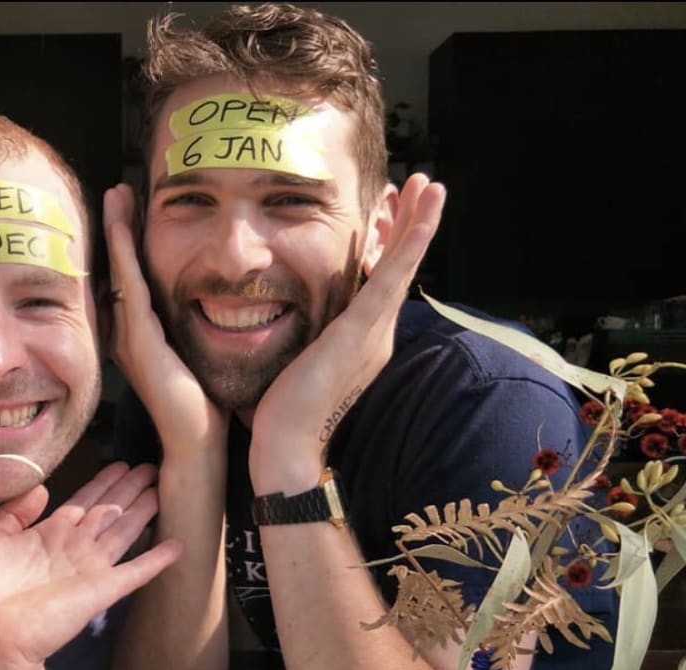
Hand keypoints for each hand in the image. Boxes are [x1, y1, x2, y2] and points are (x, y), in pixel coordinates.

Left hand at [0, 461, 182, 669]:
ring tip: (164, 490)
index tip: (120, 465)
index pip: (83, 501)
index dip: (103, 483)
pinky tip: (177, 545)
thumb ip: (14, 512)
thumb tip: (43, 487)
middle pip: (109, 511)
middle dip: (129, 488)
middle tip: (152, 468)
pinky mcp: (101, 590)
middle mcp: (73, 548)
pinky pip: (135, 571)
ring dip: (144, 510)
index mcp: (47, 535)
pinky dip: (157, 559)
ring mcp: (89, 568)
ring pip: (124, 530)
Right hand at [104, 184, 227, 457]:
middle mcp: (127, 332)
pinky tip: (122, 227)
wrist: (197, 444)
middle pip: (118, 268)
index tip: (132, 211)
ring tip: (115, 194)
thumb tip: (218, 306)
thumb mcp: (199, 357)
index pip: (131, 279)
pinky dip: (124, 253)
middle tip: (116, 190)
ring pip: (119, 270)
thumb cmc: (205, 408)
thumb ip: (195, 332)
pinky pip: (128, 285)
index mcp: (140, 336)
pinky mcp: (139, 340)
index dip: (129, 244)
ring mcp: (130, 335)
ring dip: (116, 231)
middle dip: (117, 228)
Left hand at [249, 173, 446, 491]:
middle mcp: (374, 335)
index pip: (376, 285)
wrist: (286, 446)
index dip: (388, 248)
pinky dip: (411, 241)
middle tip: (423, 186)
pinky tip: (424, 211)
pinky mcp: (363, 330)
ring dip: (417, 223)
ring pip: (401, 266)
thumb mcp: (293, 365)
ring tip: (432, 184)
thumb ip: (297, 343)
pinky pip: (392, 276)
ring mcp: (373, 332)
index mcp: (359, 342)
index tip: (389, 216)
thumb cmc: (280, 415)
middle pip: (396, 269)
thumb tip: (276, 327)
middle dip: (409, 225)